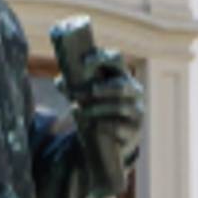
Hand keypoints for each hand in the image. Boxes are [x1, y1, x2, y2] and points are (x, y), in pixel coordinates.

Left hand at [49, 17, 143, 158]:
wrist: (107, 139)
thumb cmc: (96, 108)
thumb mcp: (82, 95)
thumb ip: (72, 86)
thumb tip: (60, 82)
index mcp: (121, 75)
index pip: (117, 59)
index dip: (102, 59)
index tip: (84, 63)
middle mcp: (133, 90)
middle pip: (121, 85)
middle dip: (100, 89)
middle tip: (78, 94)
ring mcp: (136, 110)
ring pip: (119, 107)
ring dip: (95, 109)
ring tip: (78, 111)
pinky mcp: (134, 130)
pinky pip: (118, 127)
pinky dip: (102, 126)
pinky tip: (92, 127)